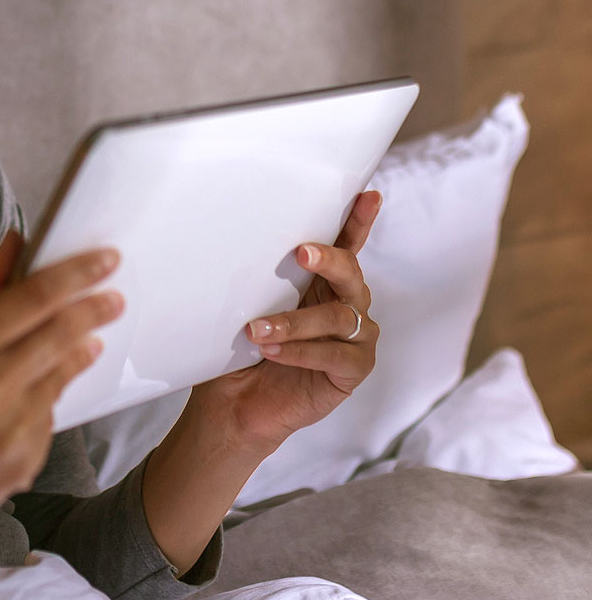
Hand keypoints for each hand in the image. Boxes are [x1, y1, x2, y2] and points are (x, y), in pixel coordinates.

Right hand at [0, 230, 124, 546]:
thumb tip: (17, 244)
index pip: (33, 298)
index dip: (76, 274)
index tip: (105, 259)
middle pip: (59, 334)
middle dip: (94, 310)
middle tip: (114, 298)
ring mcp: (8, 431)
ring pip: (59, 377)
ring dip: (78, 354)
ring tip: (88, 342)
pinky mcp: (22, 464)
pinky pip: (47, 420)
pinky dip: (43, 405)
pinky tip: (26, 402)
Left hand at [185, 190, 381, 450]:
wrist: (231, 404)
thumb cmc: (238, 352)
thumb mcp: (245, 308)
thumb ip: (257, 281)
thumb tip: (237, 242)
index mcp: (323, 283)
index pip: (345, 246)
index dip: (358, 221)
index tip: (367, 196)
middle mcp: (346, 305)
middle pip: (351, 274)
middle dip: (329, 260)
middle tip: (301, 253)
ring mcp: (355, 338)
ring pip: (338, 317)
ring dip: (295, 322)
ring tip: (257, 330)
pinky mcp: (352, 370)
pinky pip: (335, 355)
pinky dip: (301, 352)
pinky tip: (272, 352)